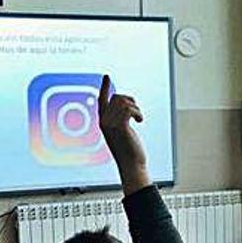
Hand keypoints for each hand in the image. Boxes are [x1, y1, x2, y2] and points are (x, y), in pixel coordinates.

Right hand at [97, 75, 149, 194]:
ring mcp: (110, 124)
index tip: (106, 77)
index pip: (101, 100)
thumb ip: (120, 120)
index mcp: (103, 122)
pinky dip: (138, 113)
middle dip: (131, 101)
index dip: (104, 88)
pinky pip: (129, 109)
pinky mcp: (120, 127)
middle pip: (117, 97)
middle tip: (137, 114)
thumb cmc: (129, 151)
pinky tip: (140, 121)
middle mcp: (104, 122)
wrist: (131, 165)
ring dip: (136, 108)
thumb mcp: (122, 133)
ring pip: (124, 102)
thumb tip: (126, 108)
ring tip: (139, 118)